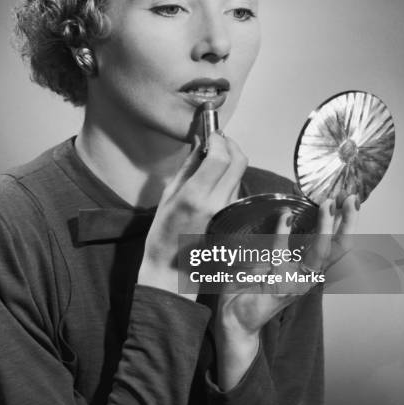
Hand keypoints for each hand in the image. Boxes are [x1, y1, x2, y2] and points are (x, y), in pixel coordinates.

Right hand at [138, 133, 247, 298]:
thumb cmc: (164, 235)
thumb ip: (188, 167)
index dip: (219, 139)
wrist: (173, 271)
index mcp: (196, 196)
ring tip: (214, 159)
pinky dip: (230, 177)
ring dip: (231, 160)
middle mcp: (217, 203)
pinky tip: (216, 179)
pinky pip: (237, 189)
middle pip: (239, 162)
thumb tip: (200, 143)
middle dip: (231, 145)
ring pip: (240, 175)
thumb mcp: (168, 196)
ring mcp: (228, 212)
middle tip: (218, 140)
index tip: (212, 133)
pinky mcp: (234, 218)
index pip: (220, 157)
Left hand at [214, 195, 359, 388]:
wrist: (234, 320)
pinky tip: (285, 217)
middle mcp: (308, 278)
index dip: (347, 224)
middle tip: (350, 198)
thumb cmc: (251, 290)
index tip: (351, 200)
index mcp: (309, 271)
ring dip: (325, 227)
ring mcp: (296, 284)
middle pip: (340, 250)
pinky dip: (283, 234)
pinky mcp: (279, 287)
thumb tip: (289, 214)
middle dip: (348, 223)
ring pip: (320, 254)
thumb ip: (283, 242)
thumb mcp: (271, 261)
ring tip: (327, 205)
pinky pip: (282, 256)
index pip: (338, 246)